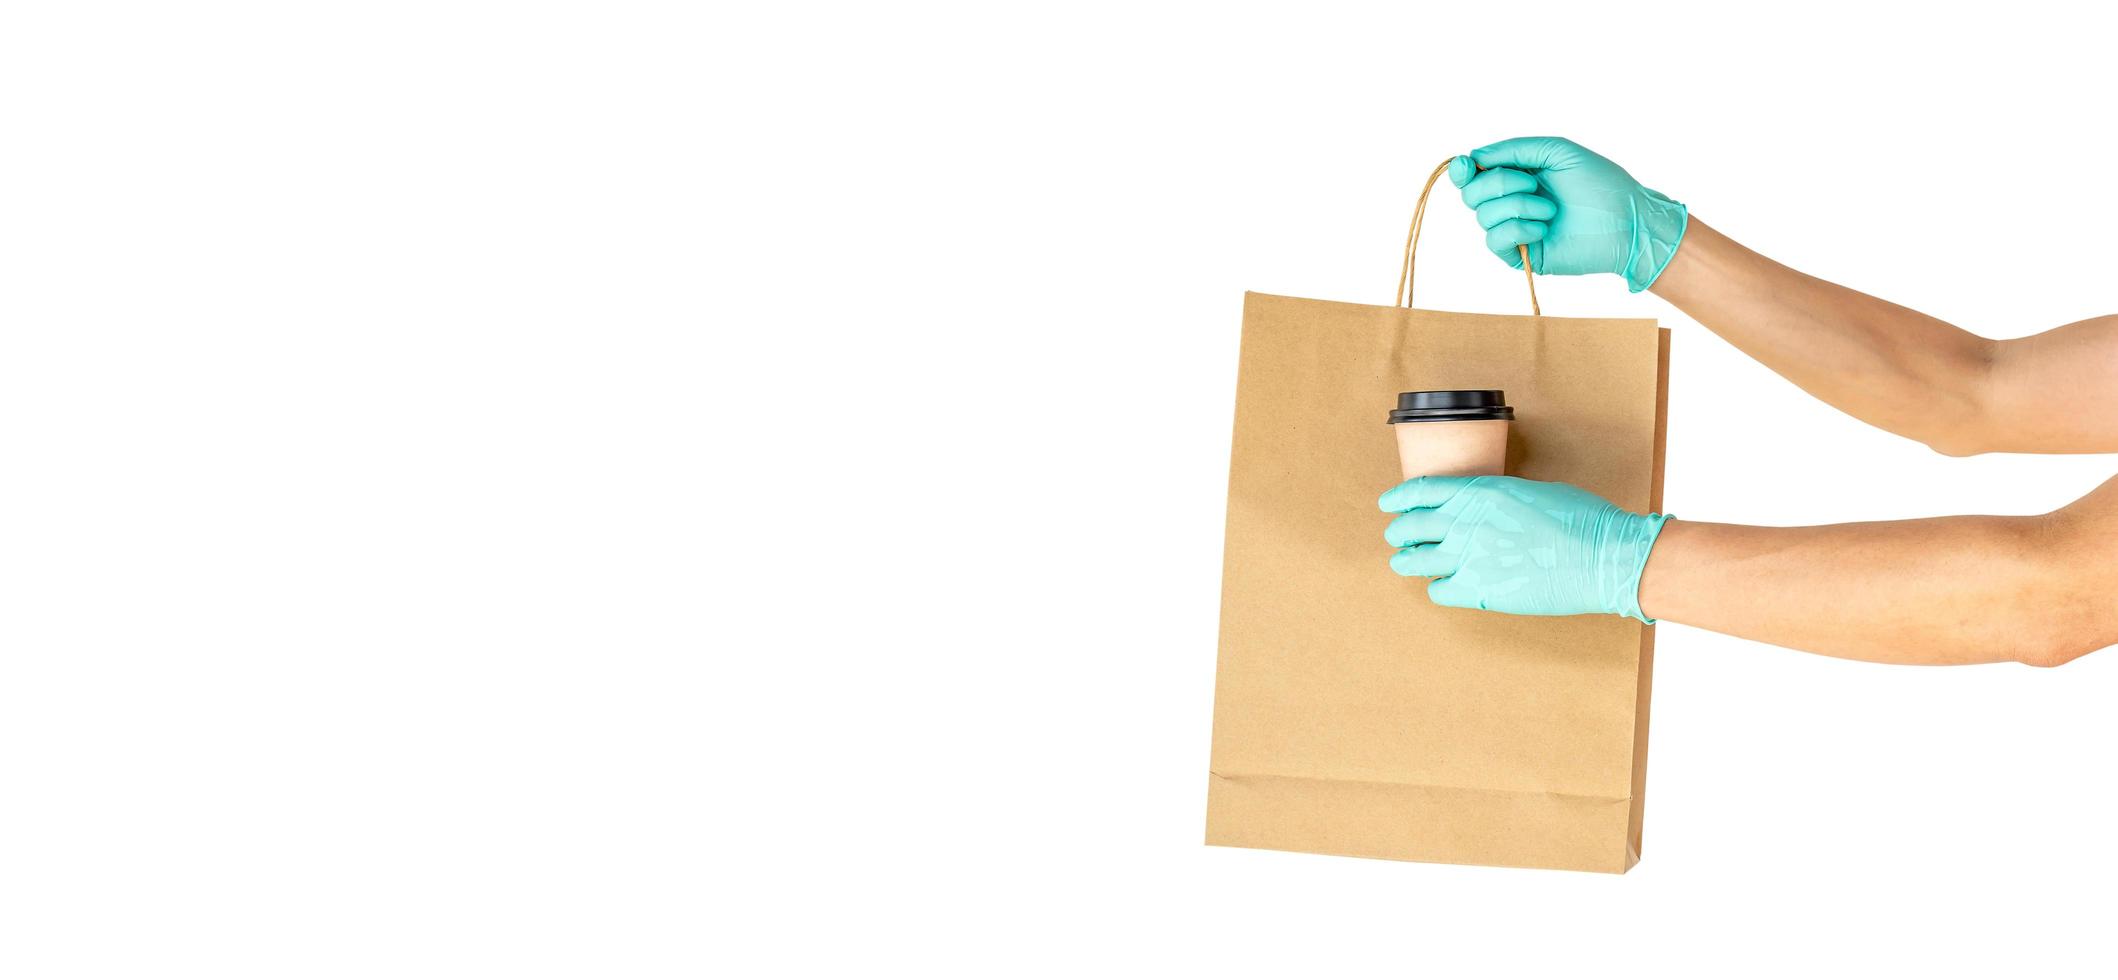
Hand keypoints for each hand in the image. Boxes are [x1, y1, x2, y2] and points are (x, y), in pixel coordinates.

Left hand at [1379, 475, 1670, 622]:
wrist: (1603, 557)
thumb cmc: (1581, 521)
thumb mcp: (1532, 492)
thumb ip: (1498, 499)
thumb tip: (1483, 508)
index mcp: (1480, 492)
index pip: (1421, 490)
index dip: (1399, 498)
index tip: (1389, 504)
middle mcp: (1466, 522)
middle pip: (1409, 526)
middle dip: (1399, 531)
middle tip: (1399, 537)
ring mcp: (1468, 557)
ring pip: (1413, 561)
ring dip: (1407, 561)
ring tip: (1407, 562)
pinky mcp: (1478, 591)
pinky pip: (1438, 590)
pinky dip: (1437, 587)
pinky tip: (1445, 586)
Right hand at [1445, 137, 1686, 292]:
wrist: (1627, 222)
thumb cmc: (1601, 184)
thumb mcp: (1557, 151)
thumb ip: (1514, 149)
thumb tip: (1473, 157)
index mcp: (1518, 175)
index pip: (1473, 174)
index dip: (1463, 169)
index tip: (1469, 166)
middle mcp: (1512, 201)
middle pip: (1471, 194)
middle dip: (1499, 184)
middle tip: (1534, 183)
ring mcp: (1515, 229)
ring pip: (1483, 216)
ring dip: (1518, 207)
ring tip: (1551, 209)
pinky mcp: (1522, 254)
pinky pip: (1494, 241)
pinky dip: (1517, 229)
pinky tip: (1543, 229)